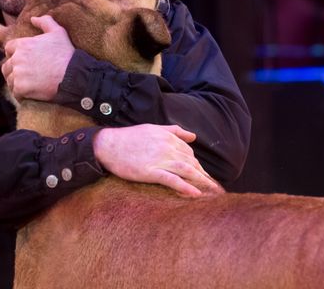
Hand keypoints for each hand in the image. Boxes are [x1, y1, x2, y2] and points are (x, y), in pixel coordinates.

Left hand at [1, 15, 74, 100]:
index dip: (15, 54)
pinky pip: (15, 93)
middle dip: (14, 70)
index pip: (8, 49)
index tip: (23, 61)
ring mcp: (18, 74)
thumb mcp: (58, 32)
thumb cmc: (66, 53)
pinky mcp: (21, 88)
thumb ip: (45, 22)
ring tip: (28, 85)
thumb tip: (32, 18)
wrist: (73, 74)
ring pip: (10, 80)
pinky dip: (21, 94)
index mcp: (22, 44)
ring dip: (17, 83)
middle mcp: (17, 58)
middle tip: (26, 75)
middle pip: (7, 66)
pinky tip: (30, 94)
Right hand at [92, 124, 220, 196]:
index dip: (197, 165)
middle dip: (204, 175)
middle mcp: (167, 147)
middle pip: (191, 162)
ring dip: (201, 181)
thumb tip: (193, 136)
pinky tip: (195, 194)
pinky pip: (172, 180)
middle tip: (214, 188)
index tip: (204, 176)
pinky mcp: (151, 172)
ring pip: (186, 170)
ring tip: (210, 192)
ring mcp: (159, 159)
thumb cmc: (129, 137)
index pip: (189, 153)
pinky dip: (185, 187)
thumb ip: (174, 131)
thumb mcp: (153, 128)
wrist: (108, 145)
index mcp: (168, 137)